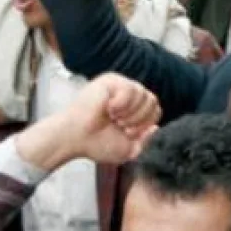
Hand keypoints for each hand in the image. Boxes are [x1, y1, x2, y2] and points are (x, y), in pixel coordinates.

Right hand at [17, 74, 160, 170]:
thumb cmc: (95, 143)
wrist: (74, 138)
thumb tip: (155, 128)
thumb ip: (145, 141)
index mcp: (134, 109)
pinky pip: (130, 89)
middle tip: (119, 125)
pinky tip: (108, 108)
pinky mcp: (111, 80)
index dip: (145, 125)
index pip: (156, 111)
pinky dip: (120, 104)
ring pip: (144, 95)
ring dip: (128, 113)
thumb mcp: (127, 150)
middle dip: (138, 120)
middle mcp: (129, 95)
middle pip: (153, 102)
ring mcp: (121, 86)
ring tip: (112, 118)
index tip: (127, 133)